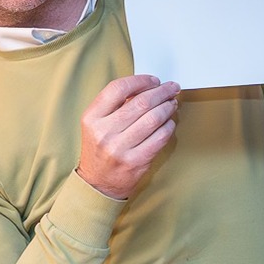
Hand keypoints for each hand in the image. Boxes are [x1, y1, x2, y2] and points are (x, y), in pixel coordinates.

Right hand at [76, 75, 179, 199]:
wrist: (98, 183)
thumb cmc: (100, 149)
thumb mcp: (96, 123)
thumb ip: (115, 105)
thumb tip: (146, 87)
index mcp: (92, 118)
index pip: (117, 89)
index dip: (140, 81)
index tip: (153, 80)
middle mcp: (104, 132)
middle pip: (141, 102)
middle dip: (161, 92)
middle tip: (171, 88)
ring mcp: (120, 148)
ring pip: (153, 119)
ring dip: (168, 107)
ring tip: (172, 103)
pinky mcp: (137, 161)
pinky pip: (160, 137)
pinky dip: (169, 126)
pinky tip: (169, 122)